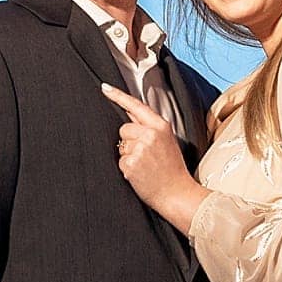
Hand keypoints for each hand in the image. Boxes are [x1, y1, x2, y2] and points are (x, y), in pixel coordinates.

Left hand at [102, 86, 202, 234]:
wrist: (176, 193)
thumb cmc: (171, 169)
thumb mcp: (167, 141)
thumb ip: (150, 127)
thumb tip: (130, 117)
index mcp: (160, 126)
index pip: (135, 106)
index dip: (118, 96)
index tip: (104, 88)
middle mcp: (150, 134)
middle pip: (124, 128)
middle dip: (129, 140)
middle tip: (145, 155)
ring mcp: (140, 149)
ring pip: (121, 145)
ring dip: (128, 155)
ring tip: (145, 165)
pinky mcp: (131, 163)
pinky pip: (120, 161)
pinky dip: (127, 168)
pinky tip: (140, 173)